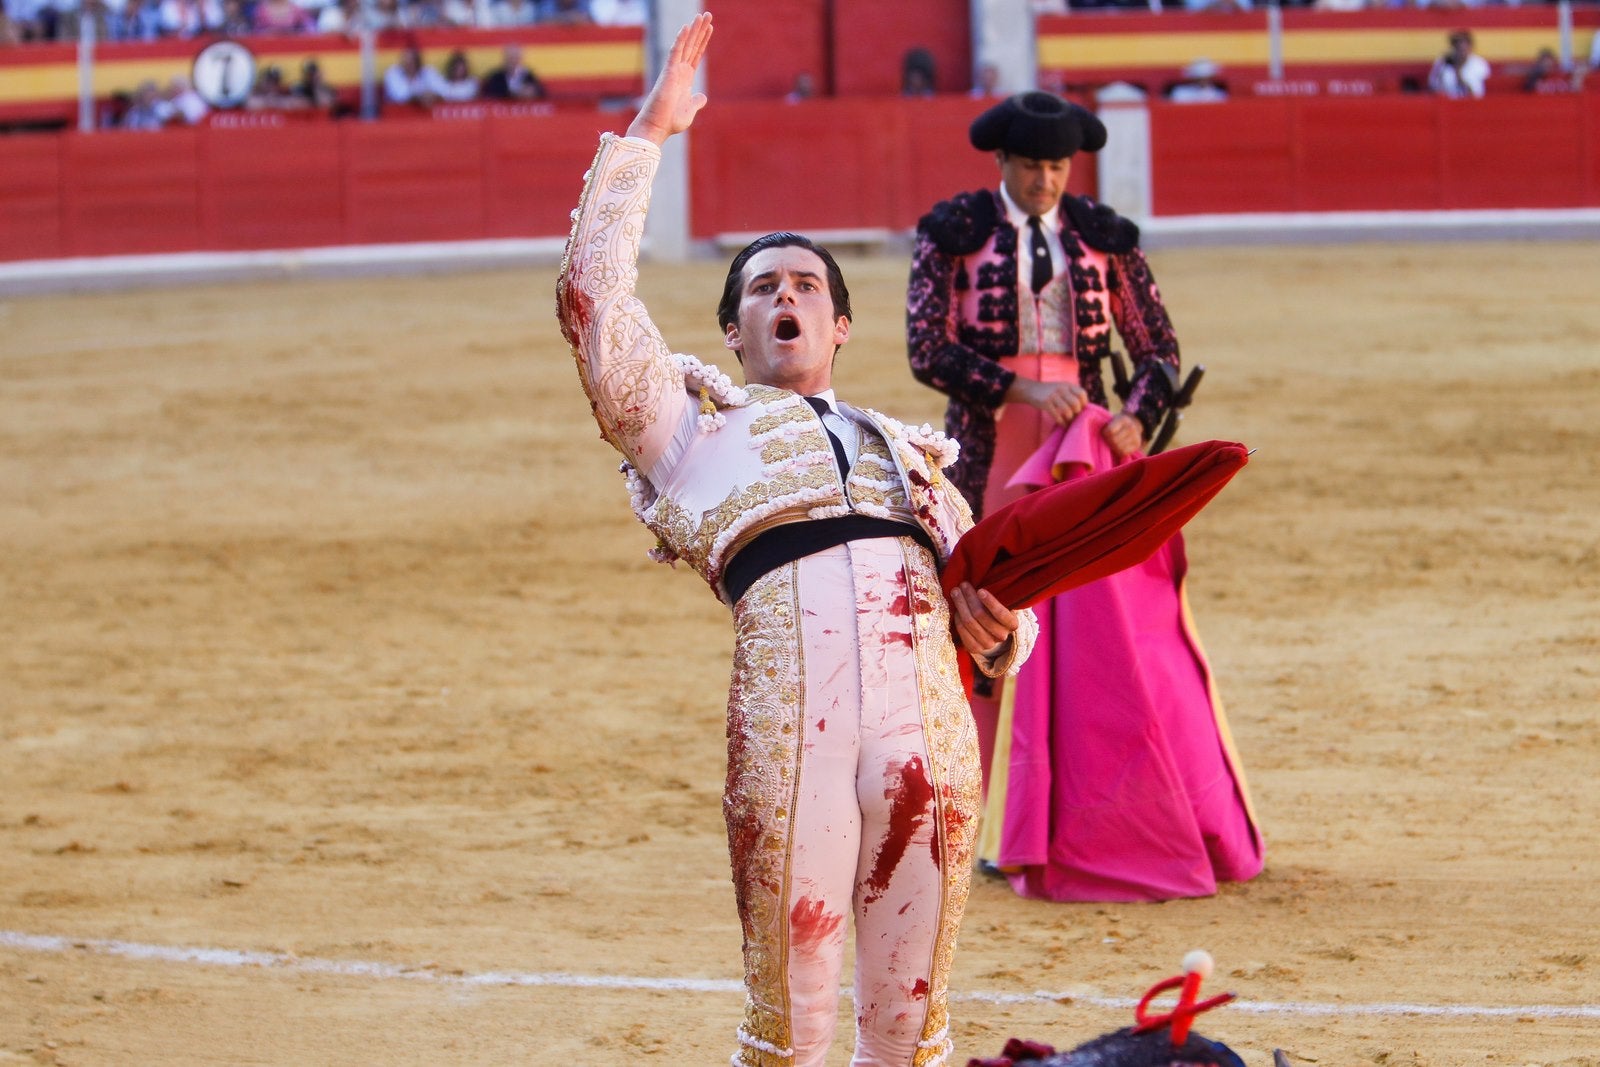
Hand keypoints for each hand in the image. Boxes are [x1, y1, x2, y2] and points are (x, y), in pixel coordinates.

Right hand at [626, 12, 711, 145]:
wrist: (658, 127)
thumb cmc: (671, 121)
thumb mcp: (690, 110)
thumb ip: (696, 101)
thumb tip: (702, 96)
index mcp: (686, 78)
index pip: (696, 55)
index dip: (703, 41)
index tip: (709, 27)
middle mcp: (680, 71)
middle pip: (693, 46)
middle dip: (700, 30)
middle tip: (707, 15)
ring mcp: (674, 70)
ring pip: (685, 45)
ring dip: (694, 30)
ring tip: (701, 16)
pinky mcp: (668, 73)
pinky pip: (675, 52)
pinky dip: (681, 40)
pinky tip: (686, 27)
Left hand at [947, 582, 1018, 659]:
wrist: (993, 633)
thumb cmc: (996, 612)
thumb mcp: (1002, 603)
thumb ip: (995, 595)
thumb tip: (978, 584)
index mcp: (1012, 624)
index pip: (1001, 614)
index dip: (990, 602)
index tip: (980, 590)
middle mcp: (1002, 636)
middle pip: (980, 615)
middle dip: (969, 597)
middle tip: (962, 585)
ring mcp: (988, 644)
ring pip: (969, 622)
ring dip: (960, 605)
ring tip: (956, 592)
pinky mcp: (975, 648)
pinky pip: (963, 631)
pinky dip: (958, 619)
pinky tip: (956, 610)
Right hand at [1007, 375, 1085, 427]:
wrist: (1031, 390)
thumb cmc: (1049, 391)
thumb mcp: (1061, 387)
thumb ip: (1071, 393)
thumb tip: (1083, 407)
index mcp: (1067, 385)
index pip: (1082, 393)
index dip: (1084, 403)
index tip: (1081, 408)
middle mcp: (1061, 389)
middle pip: (1076, 403)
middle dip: (1077, 412)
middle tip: (1075, 416)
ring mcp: (1053, 396)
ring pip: (1067, 411)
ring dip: (1069, 418)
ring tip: (1068, 420)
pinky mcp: (1046, 403)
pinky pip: (1057, 416)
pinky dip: (1061, 422)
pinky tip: (1062, 424)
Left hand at [1102, 411, 1143, 458]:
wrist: (1134, 423)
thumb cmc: (1117, 423)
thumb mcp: (1111, 419)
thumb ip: (1104, 424)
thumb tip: (1092, 431)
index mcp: (1123, 420)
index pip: (1110, 431)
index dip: (1104, 433)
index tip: (1103, 432)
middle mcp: (1131, 428)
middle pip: (1114, 441)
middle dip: (1108, 441)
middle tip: (1106, 440)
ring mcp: (1135, 437)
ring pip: (1118, 448)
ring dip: (1112, 447)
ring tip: (1111, 443)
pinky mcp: (1136, 445)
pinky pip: (1123, 453)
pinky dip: (1118, 451)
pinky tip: (1116, 447)